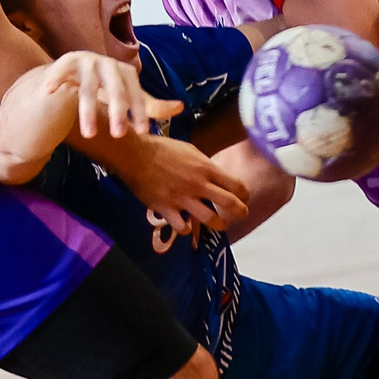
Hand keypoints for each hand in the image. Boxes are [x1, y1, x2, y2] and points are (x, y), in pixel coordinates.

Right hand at [37, 50, 183, 138]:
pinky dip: (55, 80)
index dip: (141, 112)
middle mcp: (107, 64)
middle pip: (115, 88)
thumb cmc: (104, 90)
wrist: (72, 77)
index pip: (137, 92)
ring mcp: (85, 61)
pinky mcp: (65, 62)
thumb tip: (181, 107)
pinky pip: (60, 70)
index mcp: (124, 72)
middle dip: (118, 112)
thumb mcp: (127, 98)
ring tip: (89, 134)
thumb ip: (150, 105)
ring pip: (88, 88)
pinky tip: (50, 93)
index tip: (142, 132)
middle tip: (119, 135)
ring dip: (88, 111)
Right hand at [110, 133, 249, 235]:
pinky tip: (186, 225)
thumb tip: (217, 174)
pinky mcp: (166, 208)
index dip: (244, 194)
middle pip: (230, 204)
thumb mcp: (190, 150)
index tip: (244, 198)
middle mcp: (198, 184)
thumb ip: (205, 165)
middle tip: (241, 215)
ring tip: (220, 224)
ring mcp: (182, 198)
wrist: (134, 155)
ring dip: (219, 224)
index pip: (236, 185)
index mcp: (206, 168)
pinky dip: (186, 229)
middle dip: (240, 212)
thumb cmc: (162, 149)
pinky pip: (182, 227)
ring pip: (210, 219)